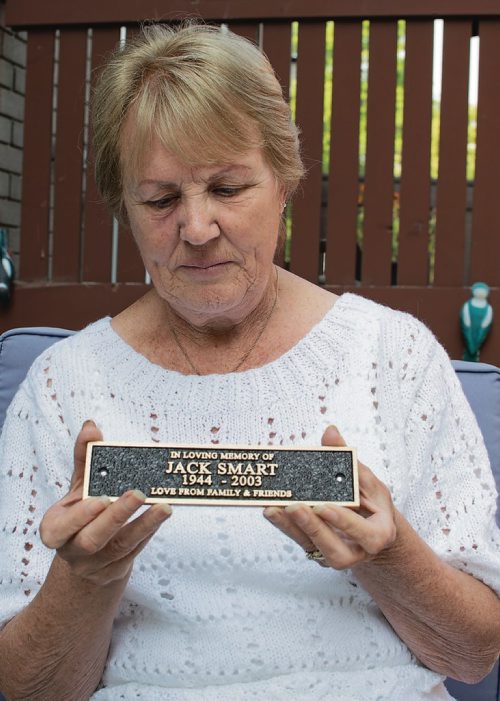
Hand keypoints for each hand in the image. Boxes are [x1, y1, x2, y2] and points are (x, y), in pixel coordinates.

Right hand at [40, 420, 171, 584]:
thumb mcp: (78, 487)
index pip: (60, 528)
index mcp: (56, 530)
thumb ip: (84, 458)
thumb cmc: (82, 514)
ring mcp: (96, 564)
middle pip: (92, 539)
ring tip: (164, 505)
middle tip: (138, 494)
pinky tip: (161, 514)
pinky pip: (135, 549)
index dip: (79, 516)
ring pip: (120, 545)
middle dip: (116, 517)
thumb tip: (90, 426)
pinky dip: (149, 531)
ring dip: (143, 524)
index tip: (99, 499)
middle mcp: (73, 550)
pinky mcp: (117, 569)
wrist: (88, 559)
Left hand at [263, 426, 396, 568]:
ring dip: (292, 528)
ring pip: (313, 548)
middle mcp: (357, 552)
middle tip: (295, 507)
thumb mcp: (369, 481)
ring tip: (273, 508)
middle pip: (335, 550)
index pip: (363, 533)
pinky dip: (285, 526)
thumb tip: (331, 432)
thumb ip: (350, 460)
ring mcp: (335, 556)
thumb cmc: (372, 503)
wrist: (372, 530)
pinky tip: (271, 510)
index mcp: (377, 535)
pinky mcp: (317, 552)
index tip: (323, 507)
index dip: (343, 522)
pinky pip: (300, 541)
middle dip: (313, 528)